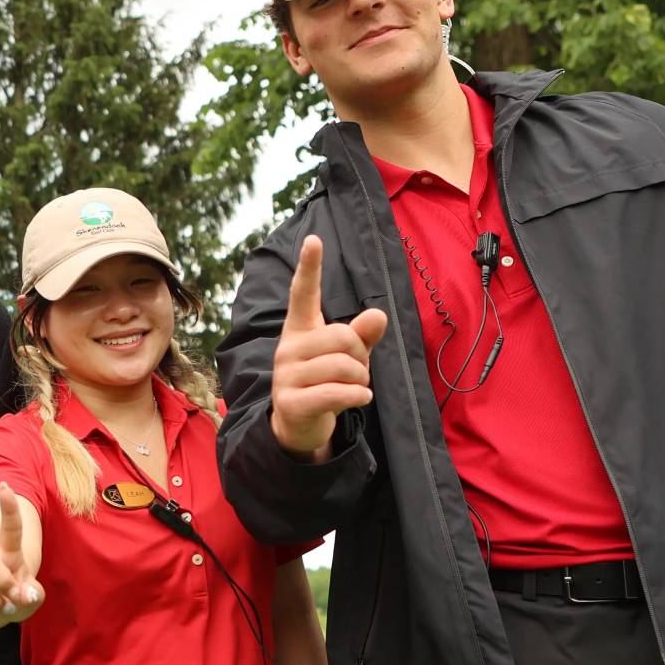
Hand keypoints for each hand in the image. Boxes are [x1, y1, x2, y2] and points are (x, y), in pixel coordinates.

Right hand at [0, 483, 42, 628]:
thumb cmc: (15, 600)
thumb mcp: (31, 598)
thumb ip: (33, 595)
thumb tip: (26, 593)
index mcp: (9, 554)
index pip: (10, 528)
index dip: (8, 508)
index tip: (5, 486)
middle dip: (3, 583)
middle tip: (14, 600)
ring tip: (2, 608)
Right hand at [269, 235, 386, 460]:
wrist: (298, 425)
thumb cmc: (326, 381)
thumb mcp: (348, 356)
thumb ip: (363, 335)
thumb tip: (378, 315)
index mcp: (299, 329)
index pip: (303, 294)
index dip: (310, 267)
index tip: (314, 239)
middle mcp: (288, 348)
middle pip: (342, 336)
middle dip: (362, 355)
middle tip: (358, 370)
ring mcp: (286, 376)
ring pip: (343, 365)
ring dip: (362, 379)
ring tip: (356, 387)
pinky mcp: (291, 402)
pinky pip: (335, 392)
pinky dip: (357, 396)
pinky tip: (360, 399)